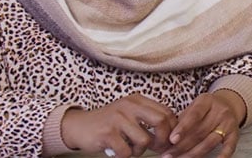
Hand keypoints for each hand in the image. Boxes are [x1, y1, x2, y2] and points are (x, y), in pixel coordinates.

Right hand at [60, 94, 177, 156]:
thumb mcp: (130, 114)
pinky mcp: (107, 133)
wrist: (79, 126)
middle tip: (157, 149)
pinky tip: (118, 151)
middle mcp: (129, 106)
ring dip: (140, 151)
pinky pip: (127, 151)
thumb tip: (171, 136)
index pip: (166, 112)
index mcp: (137, 100)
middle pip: (160, 122)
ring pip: (144, 140)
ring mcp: (118, 119)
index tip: (169, 140)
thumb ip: (148, 119)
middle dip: (162, 140)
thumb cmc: (110, 123)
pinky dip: (125, 156)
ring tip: (130, 149)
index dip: (172, 129)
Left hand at [162, 90, 244, 157]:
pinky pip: (228, 147)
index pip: (194, 115)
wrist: (228, 105)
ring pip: (209, 142)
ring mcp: (228, 123)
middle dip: (182, 146)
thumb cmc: (205, 109)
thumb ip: (183, 120)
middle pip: (200, 132)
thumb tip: (166, 139)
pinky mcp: (235, 134)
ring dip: (193, 154)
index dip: (182, 128)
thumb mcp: (194, 107)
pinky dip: (222, 156)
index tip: (172, 140)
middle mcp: (219, 111)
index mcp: (207, 101)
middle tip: (168, 155)